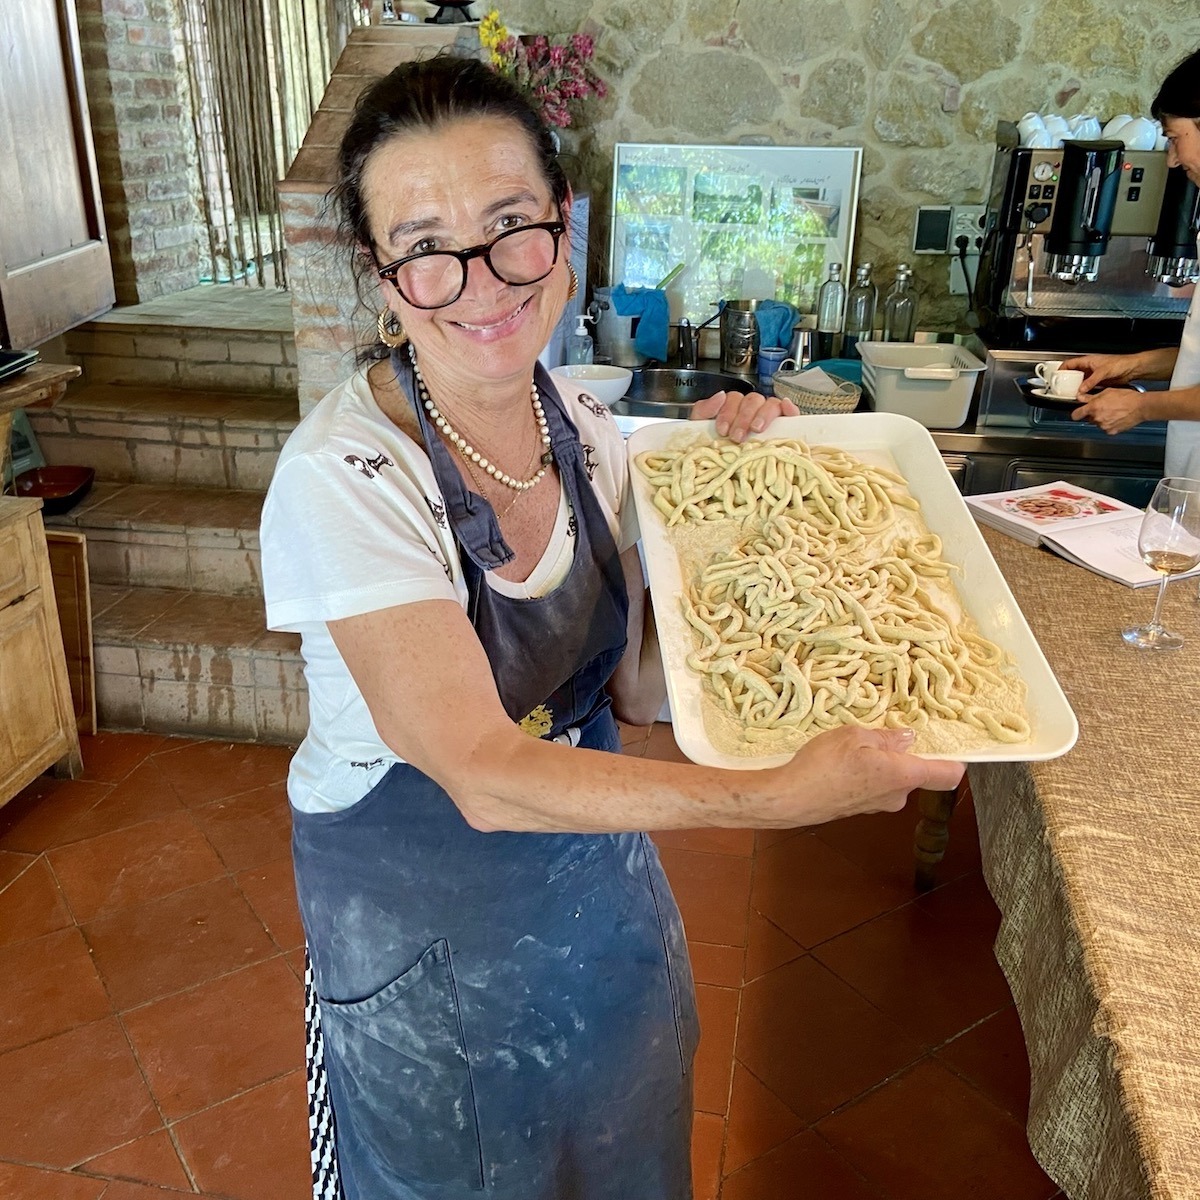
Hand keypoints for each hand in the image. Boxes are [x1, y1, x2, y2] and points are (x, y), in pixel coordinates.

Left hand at [689, 389, 799, 441]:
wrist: (724, 475)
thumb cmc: (716, 451)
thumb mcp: (702, 430)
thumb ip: (704, 410)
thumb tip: (720, 396)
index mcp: (734, 408)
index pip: (734, 398)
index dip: (727, 412)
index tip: (722, 430)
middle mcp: (752, 410)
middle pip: (752, 400)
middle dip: (743, 418)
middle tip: (737, 436)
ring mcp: (769, 416)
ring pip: (770, 404)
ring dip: (762, 415)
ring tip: (756, 429)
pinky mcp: (786, 425)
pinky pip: (790, 411)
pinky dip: (789, 408)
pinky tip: (786, 408)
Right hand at [774, 725, 964, 825]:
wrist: (790, 798)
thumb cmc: (823, 765)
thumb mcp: (855, 735)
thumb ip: (886, 737)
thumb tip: (906, 738)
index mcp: (904, 775)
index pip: (949, 774)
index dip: (957, 758)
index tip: (953, 743)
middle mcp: (898, 796)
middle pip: (916, 773)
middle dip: (902, 753)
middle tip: (878, 734)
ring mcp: (878, 805)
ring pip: (892, 778)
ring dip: (881, 762)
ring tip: (852, 748)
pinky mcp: (860, 808)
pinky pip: (873, 786)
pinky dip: (865, 773)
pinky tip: (841, 763)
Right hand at [1061, 353, 1138, 393]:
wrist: (1132, 368)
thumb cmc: (1120, 363)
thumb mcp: (1103, 371)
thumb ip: (1091, 381)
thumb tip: (1081, 389)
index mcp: (1088, 361)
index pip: (1069, 363)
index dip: (1061, 369)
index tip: (1055, 376)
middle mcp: (1089, 367)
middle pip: (1073, 374)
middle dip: (1066, 380)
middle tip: (1061, 387)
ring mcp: (1093, 375)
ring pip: (1079, 381)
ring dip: (1075, 387)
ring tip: (1070, 393)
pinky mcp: (1098, 381)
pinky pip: (1087, 387)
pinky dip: (1083, 391)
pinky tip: (1082, 395)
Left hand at [1071, 387, 1146, 433]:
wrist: (1141, 407)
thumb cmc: (1126, 397)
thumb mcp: (1107, 392)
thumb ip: (1091, 397)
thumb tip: (1080, 397)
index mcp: (1094, 408)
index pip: (1075, 415)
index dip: (1077, 413)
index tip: (1079, 412)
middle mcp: (1097, 418)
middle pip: (1088, 419)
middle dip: (1093, 414)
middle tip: (1103, 408)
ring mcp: (1104, 426)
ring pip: (1098, 423)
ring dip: (1102, 419)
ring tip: (1113, 412)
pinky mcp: (1111, 432)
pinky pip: (1106, 428)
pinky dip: (1109, 424)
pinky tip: (1116, 418)